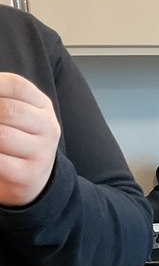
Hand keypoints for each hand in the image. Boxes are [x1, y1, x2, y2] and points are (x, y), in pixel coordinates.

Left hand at [0, 72, 60, 205]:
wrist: (30, 179)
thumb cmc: (15, 139)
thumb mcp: (15, 114)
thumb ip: (3, 100)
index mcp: (43, 106)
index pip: (17, 86)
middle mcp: (48, 128)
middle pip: (8, 110)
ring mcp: (42, 152)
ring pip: (2, 135)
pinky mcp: (30, 174)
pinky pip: (0, 161)